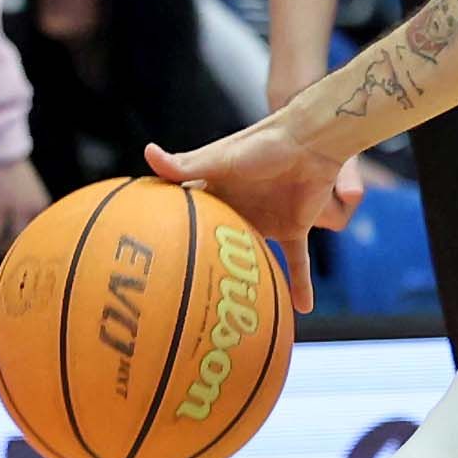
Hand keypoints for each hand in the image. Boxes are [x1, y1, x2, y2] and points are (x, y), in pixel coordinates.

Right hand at [0, 159, 50, 253]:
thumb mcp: (27, 190)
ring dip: (1, 243)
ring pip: (10, 241)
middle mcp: (31, 209)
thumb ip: (28, 208)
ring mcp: (13, 209)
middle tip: (6, 251)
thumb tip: (21, 230)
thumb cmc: (9, 168)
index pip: (43, 233)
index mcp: (41, 203)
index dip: (31, 242)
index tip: (22, 248)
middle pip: (27, 240)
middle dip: (17, 248)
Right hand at [144, 117, 356, 313]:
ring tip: (234, 315)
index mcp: (215, 190)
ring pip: (252, 256)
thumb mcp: (221, 158)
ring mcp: (265, 221)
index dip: (166, 227)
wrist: (311, 141)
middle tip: (184, 296)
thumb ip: (185, 164)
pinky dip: (300, 283)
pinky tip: (303, 310)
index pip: (185, 210)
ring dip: (245, 280)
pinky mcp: (293, 227)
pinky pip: (295, 261)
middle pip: (216, 240)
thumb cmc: (262, 144)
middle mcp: (237, 209)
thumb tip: (147, 152)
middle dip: (202, 264)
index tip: (146, 252)